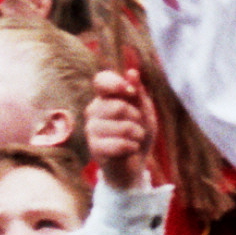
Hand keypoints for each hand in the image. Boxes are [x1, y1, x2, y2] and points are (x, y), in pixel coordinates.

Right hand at [84, 68, 156, 191]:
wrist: (134, 162)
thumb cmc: (138, 132)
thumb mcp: (144, 110)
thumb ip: (138, 92)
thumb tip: (132, 72)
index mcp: (105, 97)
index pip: (101, 80)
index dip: (116, 83)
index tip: (130, 92)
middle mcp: (93, 110)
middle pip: (118, 106)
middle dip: (137, 117)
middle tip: (137, 126)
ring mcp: (91, 129)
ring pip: (122, 127)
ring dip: (137, 134)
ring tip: (135, 139)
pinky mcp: (94, 148)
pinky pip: (120, 144)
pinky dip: (132, 147)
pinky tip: (130, 149)